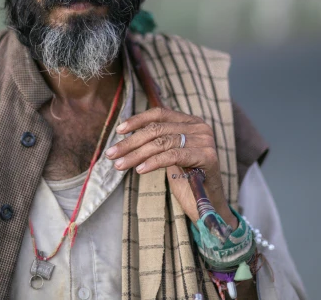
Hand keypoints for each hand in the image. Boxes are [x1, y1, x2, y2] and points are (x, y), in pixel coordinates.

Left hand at [104, 107, 237, 227]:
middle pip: (158, 130)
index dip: (137, 120)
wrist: (209, 206)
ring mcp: (206, 141)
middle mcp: (200, 127)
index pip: (160, 113)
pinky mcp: (208, 157)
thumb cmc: (187, 181)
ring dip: (136, 154)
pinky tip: (140, 169)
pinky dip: (154, 162)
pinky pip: (174, 155)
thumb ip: (156, 142)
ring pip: (162, 143)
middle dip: (131, 142)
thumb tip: (125, 136)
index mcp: (190, 122)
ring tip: (119, 164)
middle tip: (111, 154)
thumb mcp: (168, 156)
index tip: (119, 130)